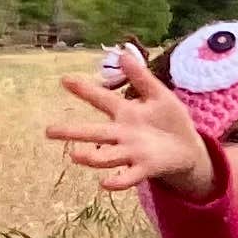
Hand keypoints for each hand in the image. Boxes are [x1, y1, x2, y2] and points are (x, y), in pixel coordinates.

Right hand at [44, 44, 214, 198]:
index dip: (84, 89)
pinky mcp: (145, 168)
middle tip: (48, 131)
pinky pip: (129, 176)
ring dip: (91, 157)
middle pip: (93, 132)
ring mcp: (132, 152)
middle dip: (71, 132)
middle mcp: (123, 134)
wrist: (189, 148)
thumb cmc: (171, 120)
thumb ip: (141, 77)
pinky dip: (118, 181)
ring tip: (75, 156)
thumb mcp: (159, 94)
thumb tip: (122, 54)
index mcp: (125, 113)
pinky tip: (105, 183)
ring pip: (107, 155)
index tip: (64, 79)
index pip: (101, 99)